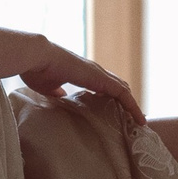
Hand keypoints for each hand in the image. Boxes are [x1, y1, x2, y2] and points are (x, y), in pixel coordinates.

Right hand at [18, 43, 144, 123]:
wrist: (37, 58)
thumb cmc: (37, 70)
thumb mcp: (48, 87)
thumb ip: (57, 92)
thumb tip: (62, 97)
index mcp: (83, 74)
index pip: (105, 86)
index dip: (113, 98)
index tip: (118, 113)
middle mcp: (94, 72)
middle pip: (118, 87)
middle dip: (127, 102)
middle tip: (134, 119)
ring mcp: (99, 74)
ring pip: (123, 90)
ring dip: (132, 105)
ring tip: (140, 121)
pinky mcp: (101, 78)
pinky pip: (123, 94)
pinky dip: (132, 106)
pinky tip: (138, 118)